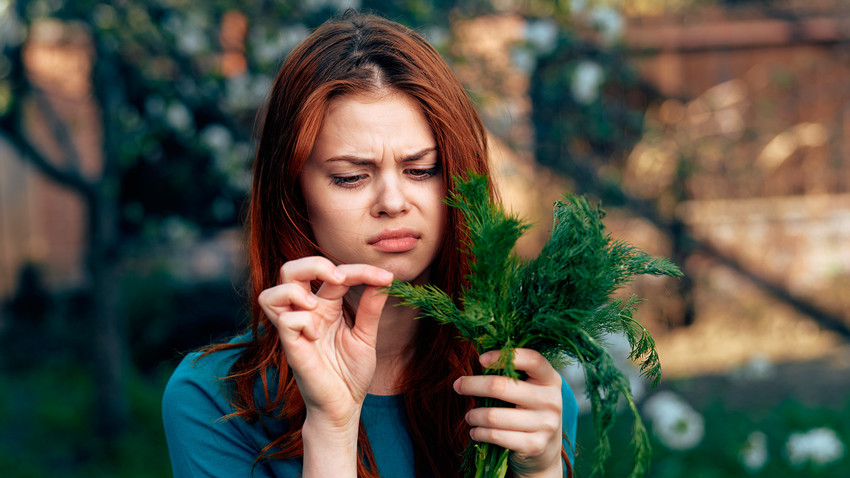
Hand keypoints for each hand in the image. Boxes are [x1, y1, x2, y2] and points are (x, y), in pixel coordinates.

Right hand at [258, 257, 392, 427]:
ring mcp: (296, 330)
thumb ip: (371, 307)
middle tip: (339, 278)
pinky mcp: (290, 347)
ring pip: (271, 292)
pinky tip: (316, 335)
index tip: (386, 277)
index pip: (334, 273)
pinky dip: (301, 320)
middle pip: (290, 270)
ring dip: (295, 290)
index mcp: (326, 306)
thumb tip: (386, 278)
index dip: (360, 270)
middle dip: (314, 264)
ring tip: (316, 305)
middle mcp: (307, 313)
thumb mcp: (366, 336)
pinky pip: (285, 321)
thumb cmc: (351, 374)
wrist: (345, 407)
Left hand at [454, 348, 564, 477]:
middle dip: (472, 385)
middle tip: (458, 386)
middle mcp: (551, 400)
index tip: (481, 359)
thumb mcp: (531, 389)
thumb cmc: (530, 411)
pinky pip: (495, 436)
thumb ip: (513, 374)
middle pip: (500, 386)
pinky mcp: (534, 445)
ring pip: (493, 416)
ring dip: (473, 415)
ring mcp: (545, 424)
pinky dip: (479, 432)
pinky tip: (475, 431)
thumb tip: (479, 360)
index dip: (504, 356)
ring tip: (469, 416)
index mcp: (550, 379)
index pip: (532, 359)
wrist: (547, 450)